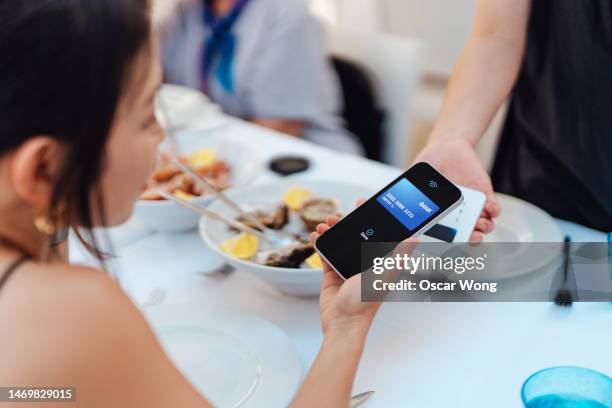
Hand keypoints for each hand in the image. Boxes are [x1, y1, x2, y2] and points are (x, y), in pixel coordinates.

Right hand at [310, 213, 416, 335]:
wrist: (342, 322)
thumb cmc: (365, 303)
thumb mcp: (384, 276)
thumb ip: (398, 256)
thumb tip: (414, 238)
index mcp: (381, 262)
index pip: (378, 234)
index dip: (372, 218)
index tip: (364, 204)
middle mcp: (365, 263)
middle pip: (356, 235)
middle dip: (347, 222)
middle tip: (340, 214)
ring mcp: (348, 267)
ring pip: (340, 242)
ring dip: (332, 231)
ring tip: (324, 225)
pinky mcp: (333, 274)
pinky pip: (326, 254)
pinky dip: (321, 244)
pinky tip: (316, 236)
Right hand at [414, 138, 500, 241]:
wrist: (445, 146)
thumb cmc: (430, 165)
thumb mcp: (414, 178)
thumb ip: (408, 190)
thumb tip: (395, 198)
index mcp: (441, 215)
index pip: (446, 235)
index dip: (449, 243)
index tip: (449, 244)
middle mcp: (457, 214)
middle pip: (467, 234)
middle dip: (471, 239)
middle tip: (471, 237)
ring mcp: (472, 206)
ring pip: (483, 225)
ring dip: (484, 228)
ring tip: (480, 224)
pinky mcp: (484, 194)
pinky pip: (493, 208)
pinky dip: (494, 211)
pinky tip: (489, 208)